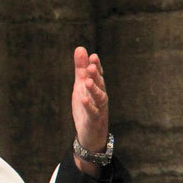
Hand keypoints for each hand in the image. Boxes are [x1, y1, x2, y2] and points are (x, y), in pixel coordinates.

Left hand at [71, 47, 109, 176]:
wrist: (91, 134)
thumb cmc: (87, 107)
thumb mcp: (81, 86)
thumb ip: (81, 69)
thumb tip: (81, 48)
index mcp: (97, 88)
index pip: (98, 75)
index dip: (96, 66)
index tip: (93, 56)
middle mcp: (101, 97)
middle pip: (100, 84)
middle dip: (96, 75)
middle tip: (90, 66)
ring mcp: (99, 109)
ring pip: (99, 97)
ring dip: (94, 89)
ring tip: (87, 81)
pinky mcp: (94, 120)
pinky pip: (93, 112)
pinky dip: (89, 106)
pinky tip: (82, 99)